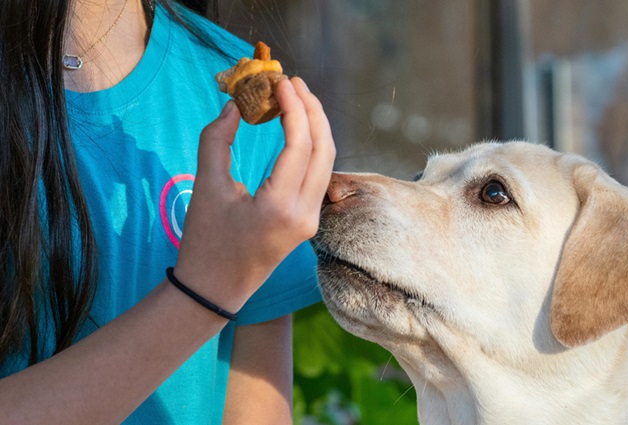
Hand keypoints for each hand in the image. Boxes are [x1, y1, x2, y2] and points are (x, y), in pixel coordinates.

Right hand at [174, 77, 335, 312]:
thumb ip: (216, 140)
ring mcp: (311, 219)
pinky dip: (312, 147)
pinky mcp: (308, 221)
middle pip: (324, 150)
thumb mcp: (206, 187)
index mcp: (280, 207)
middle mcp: (305, 214)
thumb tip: (234, 106)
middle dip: (313, 111)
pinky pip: (319, 176)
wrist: (215, 290)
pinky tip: (297, 129)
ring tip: (297, 99)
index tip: (281, 82)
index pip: (301, 145)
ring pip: (327, 163)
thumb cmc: (205, 241)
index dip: (294, 108)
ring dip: (316, 127)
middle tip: (294, 83)